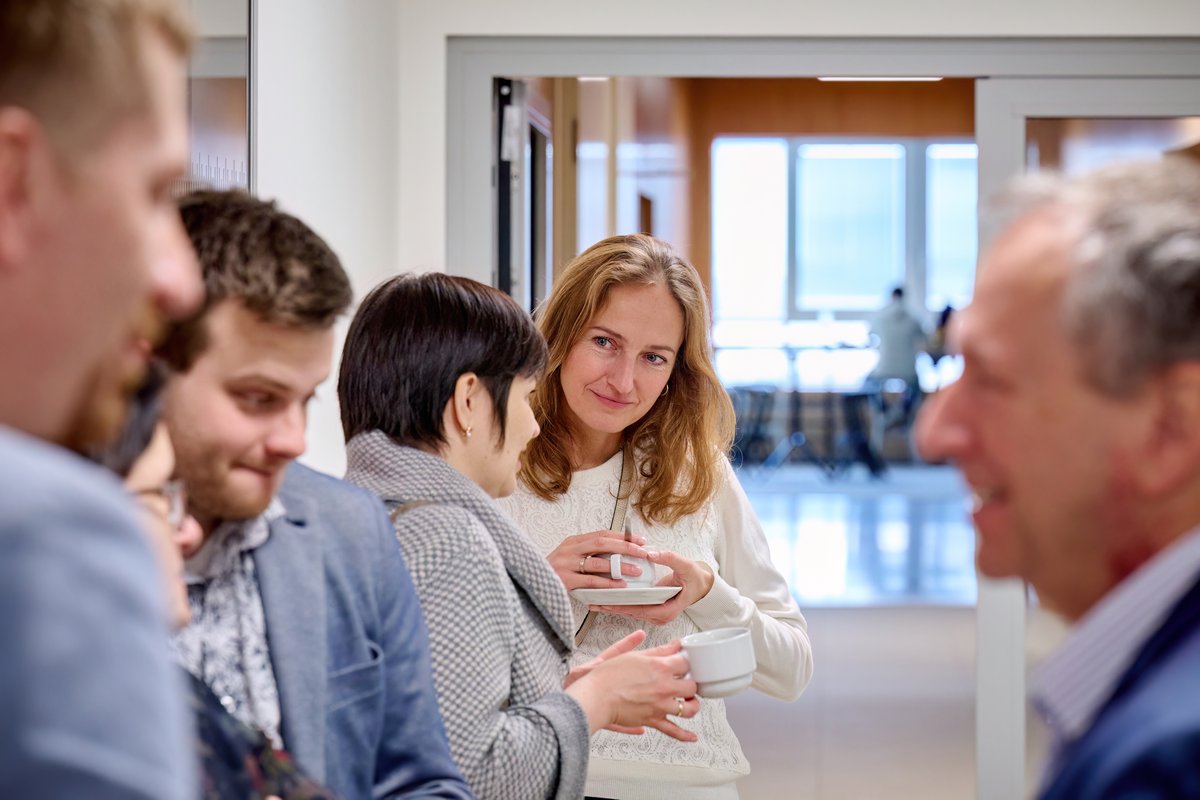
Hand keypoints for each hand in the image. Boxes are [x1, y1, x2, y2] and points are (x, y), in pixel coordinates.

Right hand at [547, 529, 649, 590]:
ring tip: (636, 570)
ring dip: (620, 566)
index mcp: (573, 541)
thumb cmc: (554, 573)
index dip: (623, 536)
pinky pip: (591, 581)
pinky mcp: (565, 580)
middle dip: (626, 547)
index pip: (602, 534)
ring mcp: (566, 564)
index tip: (641, 541)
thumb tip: (617, 554)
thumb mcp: (569, 558)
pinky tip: (620, 585)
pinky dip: (608, 583)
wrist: (529, 584)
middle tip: (643, 552)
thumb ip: (588, 554)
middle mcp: (569, 549)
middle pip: (603, 543)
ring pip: (599, 562)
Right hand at [566, 638, 700, 740]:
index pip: (686, 663)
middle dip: (691, 682)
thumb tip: (675, 645)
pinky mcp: (653, 720)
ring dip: (693, 704)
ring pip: (689, 708)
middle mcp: (665, 687)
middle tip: (687, 681)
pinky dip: (684, 735)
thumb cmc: (609, 675)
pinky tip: (692, 736)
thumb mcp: (635, 656)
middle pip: (692, 686)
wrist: (595, 696)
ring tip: (689, 701)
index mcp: (661, 668)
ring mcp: (661, 706)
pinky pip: (673, 730)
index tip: (685, 662)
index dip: (687, 661)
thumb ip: (659, 651)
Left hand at [589, 549, 714, 624]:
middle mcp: (661, 615)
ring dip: (615, 606)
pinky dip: (622, 603)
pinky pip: (635, 607)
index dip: (624, 606)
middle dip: (614, 607)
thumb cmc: (695, 578)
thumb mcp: (685, 565)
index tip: (609, 602)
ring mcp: (656, 614)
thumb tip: (650, 553)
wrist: (701, 584)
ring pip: (632, 612)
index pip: (642, 610)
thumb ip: (668, 557)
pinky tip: (608, 598)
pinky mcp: (652, 609)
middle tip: (595, 602)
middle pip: (633, 613)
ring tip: (597, 601)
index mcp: (668, 610)